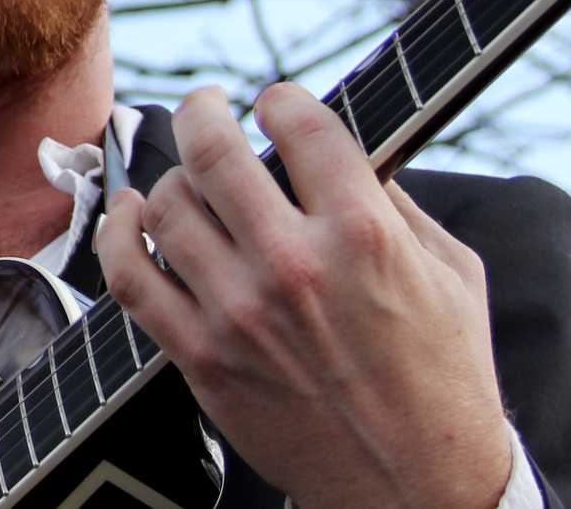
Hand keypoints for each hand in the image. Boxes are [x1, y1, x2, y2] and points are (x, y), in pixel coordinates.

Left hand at [95, 85, 518, 508]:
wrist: (418, 487)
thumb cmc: (445, 380)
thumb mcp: (451, 274)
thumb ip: (397, 202)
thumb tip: (342, 148)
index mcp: (365, 235)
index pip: (299, 123)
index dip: (280, 100)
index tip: (275, 104)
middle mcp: (295, 266)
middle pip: (212, 148)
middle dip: (204, 111)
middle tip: (208, 107)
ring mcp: (239, 312)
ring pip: (167, 204)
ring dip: (173, 178)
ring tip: (188, 179)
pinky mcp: (200, 356)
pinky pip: (128, 276)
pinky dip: (118, 233)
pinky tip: (132, 215)